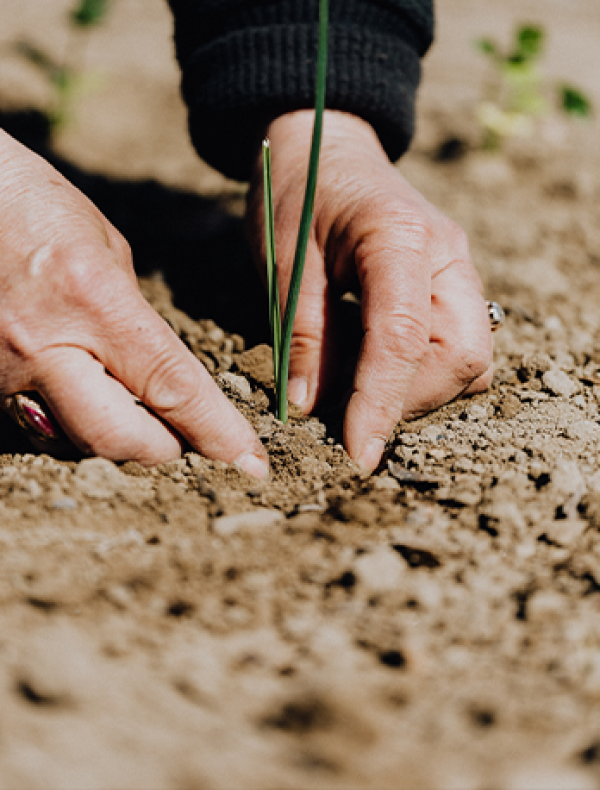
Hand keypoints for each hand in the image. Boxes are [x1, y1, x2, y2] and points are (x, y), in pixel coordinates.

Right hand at [0, 131, 267, 476]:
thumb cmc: (35, 206)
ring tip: (137, 417)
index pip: (170, 385)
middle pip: (118, 438)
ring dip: (117, 441)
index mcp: (93, 299)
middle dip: (164, 450)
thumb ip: (135, 321)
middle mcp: (44, 345)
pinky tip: (86, 401)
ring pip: (74, 442)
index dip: (216, 431)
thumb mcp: (106, 250)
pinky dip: (71, 426)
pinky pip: (36, 428)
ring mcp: (2, 371)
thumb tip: (159, 376)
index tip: (249, 461)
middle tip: (184, 439)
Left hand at [247, 110, 492, 472]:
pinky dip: (422, 375)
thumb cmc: (295, 192)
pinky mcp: (452, 286)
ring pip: (470, 360)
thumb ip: (303, 333)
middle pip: (462, 358)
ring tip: (359, 390)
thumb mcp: (283, 259)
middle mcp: (447, 255)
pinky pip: (458, 348)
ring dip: (418, 392)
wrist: (323, 146)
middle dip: (409, 400)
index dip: (381, 404)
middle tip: (351, 413)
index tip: (358, 454)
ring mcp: (458, 270)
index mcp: (399, 236)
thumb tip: (310, 408)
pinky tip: (377, 369)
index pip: (404, 338)